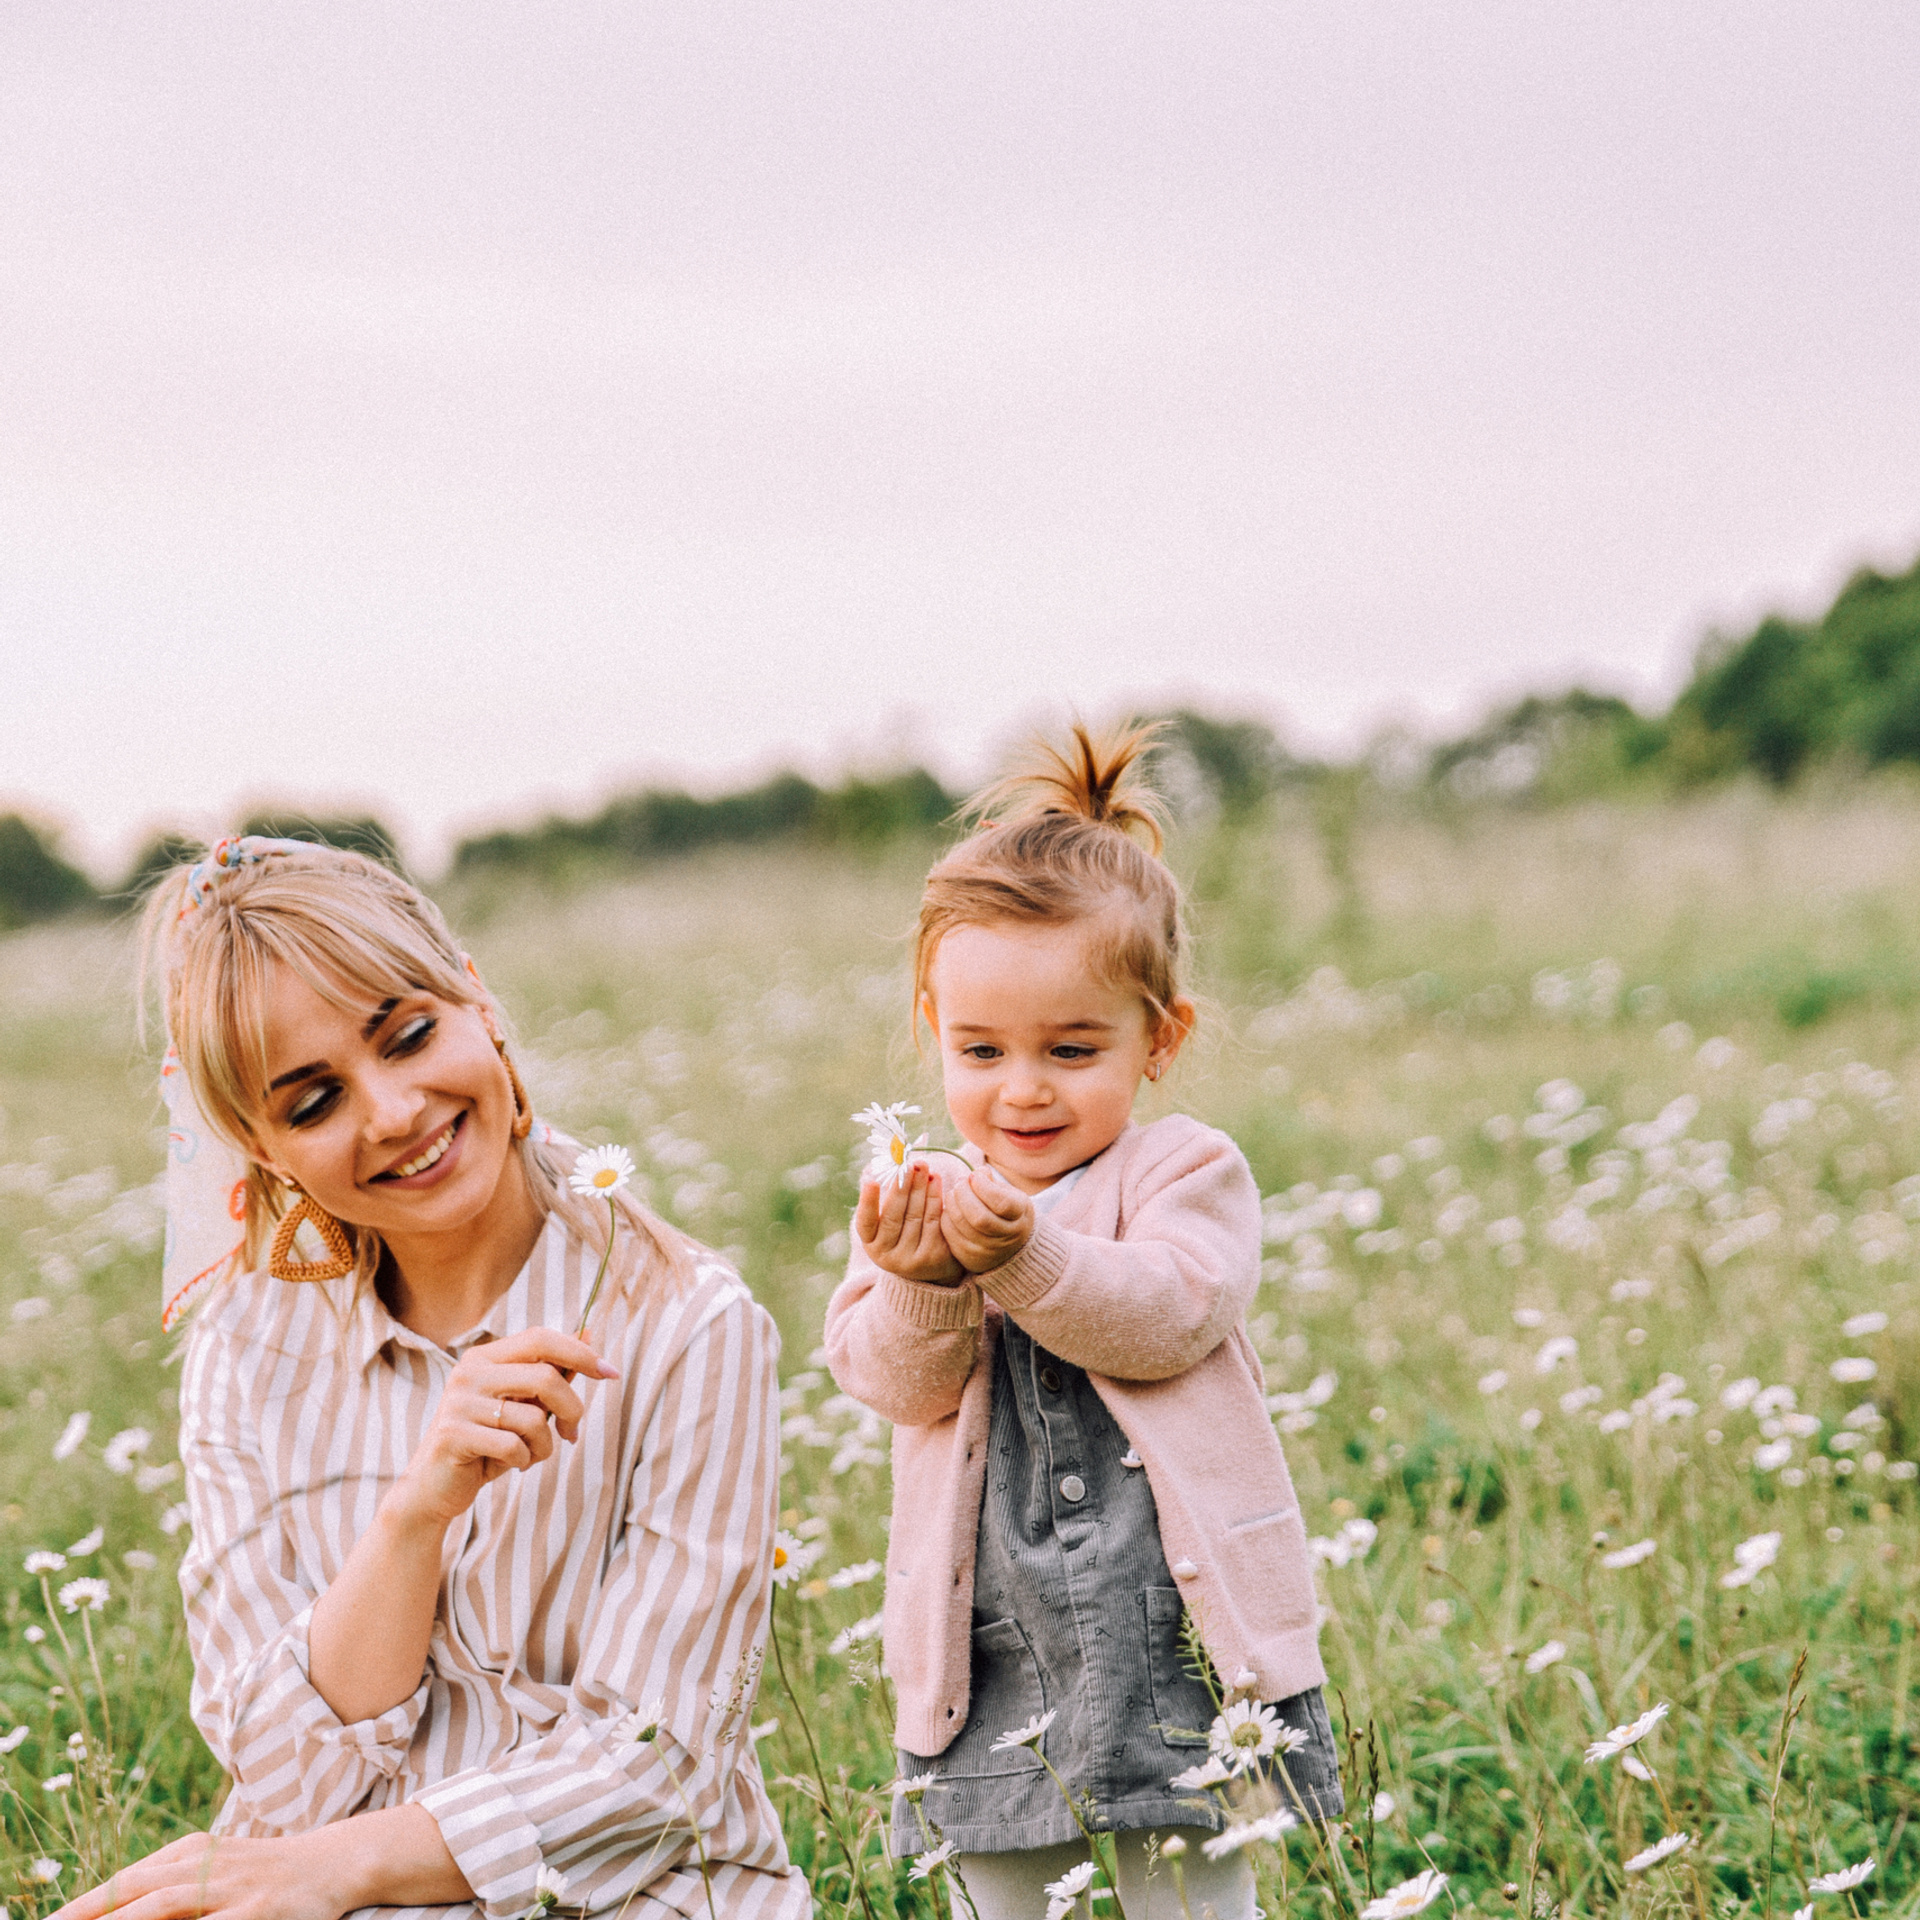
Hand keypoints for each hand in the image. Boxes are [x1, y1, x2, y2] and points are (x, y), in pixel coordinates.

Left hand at [49, 1804, 468, 1919]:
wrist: (337, 1862)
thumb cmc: (264, 1873)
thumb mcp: (215, 1869)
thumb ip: (169, 1886)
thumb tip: (111, 1910)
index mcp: (191, 1852)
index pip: (124, 1882)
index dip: (83, 1907)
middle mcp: (208, 1864)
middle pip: (135, 1894)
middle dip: (90, 1914)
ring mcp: (234, 1888)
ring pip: (164, 1906)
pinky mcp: (260, 1912)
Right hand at [386, 1325, 617, 1531]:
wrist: (435, 1488)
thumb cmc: (487, 1443)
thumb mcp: (522, 1405)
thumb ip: (551, 1372)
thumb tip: (589, 1333)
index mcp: (485, 1358)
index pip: (541, 1338)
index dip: (580, 1353)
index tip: (611, 1373)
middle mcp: (468, 1372)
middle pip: (545, 1376)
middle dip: (572, 1408)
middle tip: (572, 1433)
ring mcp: (458, 1402)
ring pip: (533, 1417)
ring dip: (545, 1445)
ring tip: (531, 1455)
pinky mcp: (453, 1435)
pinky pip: (513, 1446)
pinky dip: (523, 1460)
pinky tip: (510, 1464)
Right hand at [855, 1163, 966, 1285]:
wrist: (930, 1267)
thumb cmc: (904, 1233)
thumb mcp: (888, 1223)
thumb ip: (885, 1198)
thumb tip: (883, 1166)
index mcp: (870, 1244)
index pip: (865, 1222)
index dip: (867, 1202)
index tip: (871, 1180)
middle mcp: (886, 1256)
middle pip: (893, 1215)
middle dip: (902, 1186)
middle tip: (908, 1164)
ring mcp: (910, 1259)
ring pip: (915, 1215)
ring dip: (920, 1186)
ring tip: (922, 1166)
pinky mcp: (932, 1256)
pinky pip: (933, 1220)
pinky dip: (934, 1197)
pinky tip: (935, 1181)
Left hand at [941, 1168, 1035, 1274]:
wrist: (1010, 1245)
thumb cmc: (1006, 1212)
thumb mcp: (1009, 1194)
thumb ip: (992, 1183)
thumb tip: (977, 1174)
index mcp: (1020, 1216)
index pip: (1002, 1204)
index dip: (983, 1186)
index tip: (975, 1175)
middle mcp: (1007, 1238)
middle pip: (980, 1218)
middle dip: (963, 1194)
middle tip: (960, 1182)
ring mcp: (988, 1251)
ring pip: (962, 1225)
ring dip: (952, 1203)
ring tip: (954, 1193)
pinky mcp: (969, 1257)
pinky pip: (951, 1234)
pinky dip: (947, 1217)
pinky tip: (951, 1209)